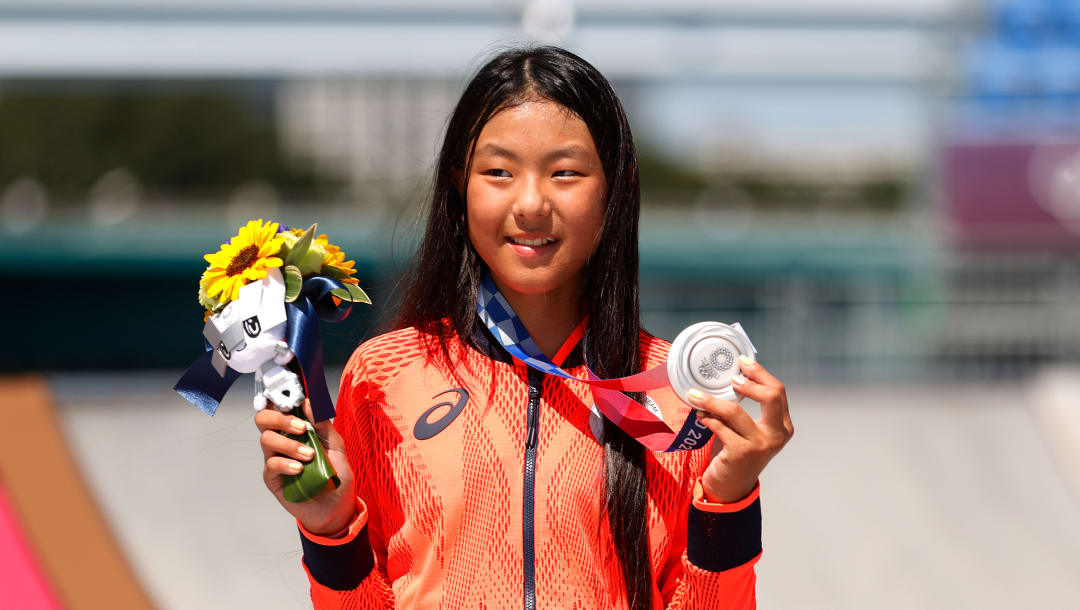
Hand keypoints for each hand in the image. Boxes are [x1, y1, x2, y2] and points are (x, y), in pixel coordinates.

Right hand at [255, 399, 355, 535]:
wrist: (337, 506)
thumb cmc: (335, 475)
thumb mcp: (336, 446)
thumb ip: (323, 424)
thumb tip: (310, 403)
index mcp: (296, 429)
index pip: (280, 407)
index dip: (279, 397)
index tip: (292, 397)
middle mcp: (282, 440)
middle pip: (263, 418)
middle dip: (279, 418)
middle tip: (300, 428)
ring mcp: (275, 458)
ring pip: (266, 439)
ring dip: (289, 444)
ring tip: (309, 455)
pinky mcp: (272, 478)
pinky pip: (271, 465)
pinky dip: (285, 464)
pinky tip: (299, 470)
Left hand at [688, 356, 793, 502]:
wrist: (731, 487)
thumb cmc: (738, 452)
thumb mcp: (749, 430)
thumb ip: (747, 408)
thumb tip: (729, 376)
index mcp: (783, 426)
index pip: (778, 391)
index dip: (760, 373)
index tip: (742, 362)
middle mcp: (777, 435)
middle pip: (771, 396)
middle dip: (749, 382)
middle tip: (730, 378)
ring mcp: (760, 445)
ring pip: (735, 411)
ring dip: (711, 401)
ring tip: (695, 395)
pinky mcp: (741, 453)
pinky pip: (720, 426)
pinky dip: (707, 418)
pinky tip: (700, 416)